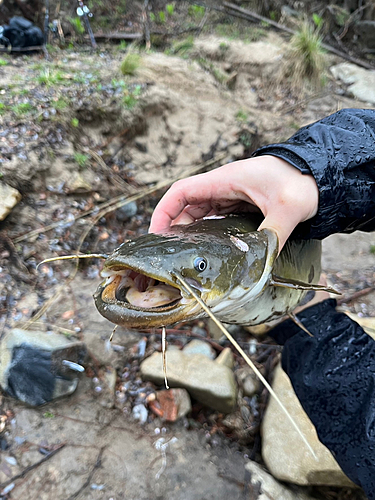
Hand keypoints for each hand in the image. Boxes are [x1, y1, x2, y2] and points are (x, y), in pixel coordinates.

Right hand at [149, 156, 318, 251]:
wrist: (320, 174)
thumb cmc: (302, 182)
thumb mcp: (288, 209)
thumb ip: (272, 236)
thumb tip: (259, 267)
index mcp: (225, 180)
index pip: (181, 192)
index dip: (163, 211)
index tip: (154, 235)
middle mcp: (223, 187)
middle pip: (186, 207)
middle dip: (172, 230)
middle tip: (167, 258)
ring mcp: (231, 196)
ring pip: (199, 215)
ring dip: (188, 234)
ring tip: (182, 259)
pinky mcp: (240, 205)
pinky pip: (214, 220)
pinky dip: (205, 234)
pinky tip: (206, 252)